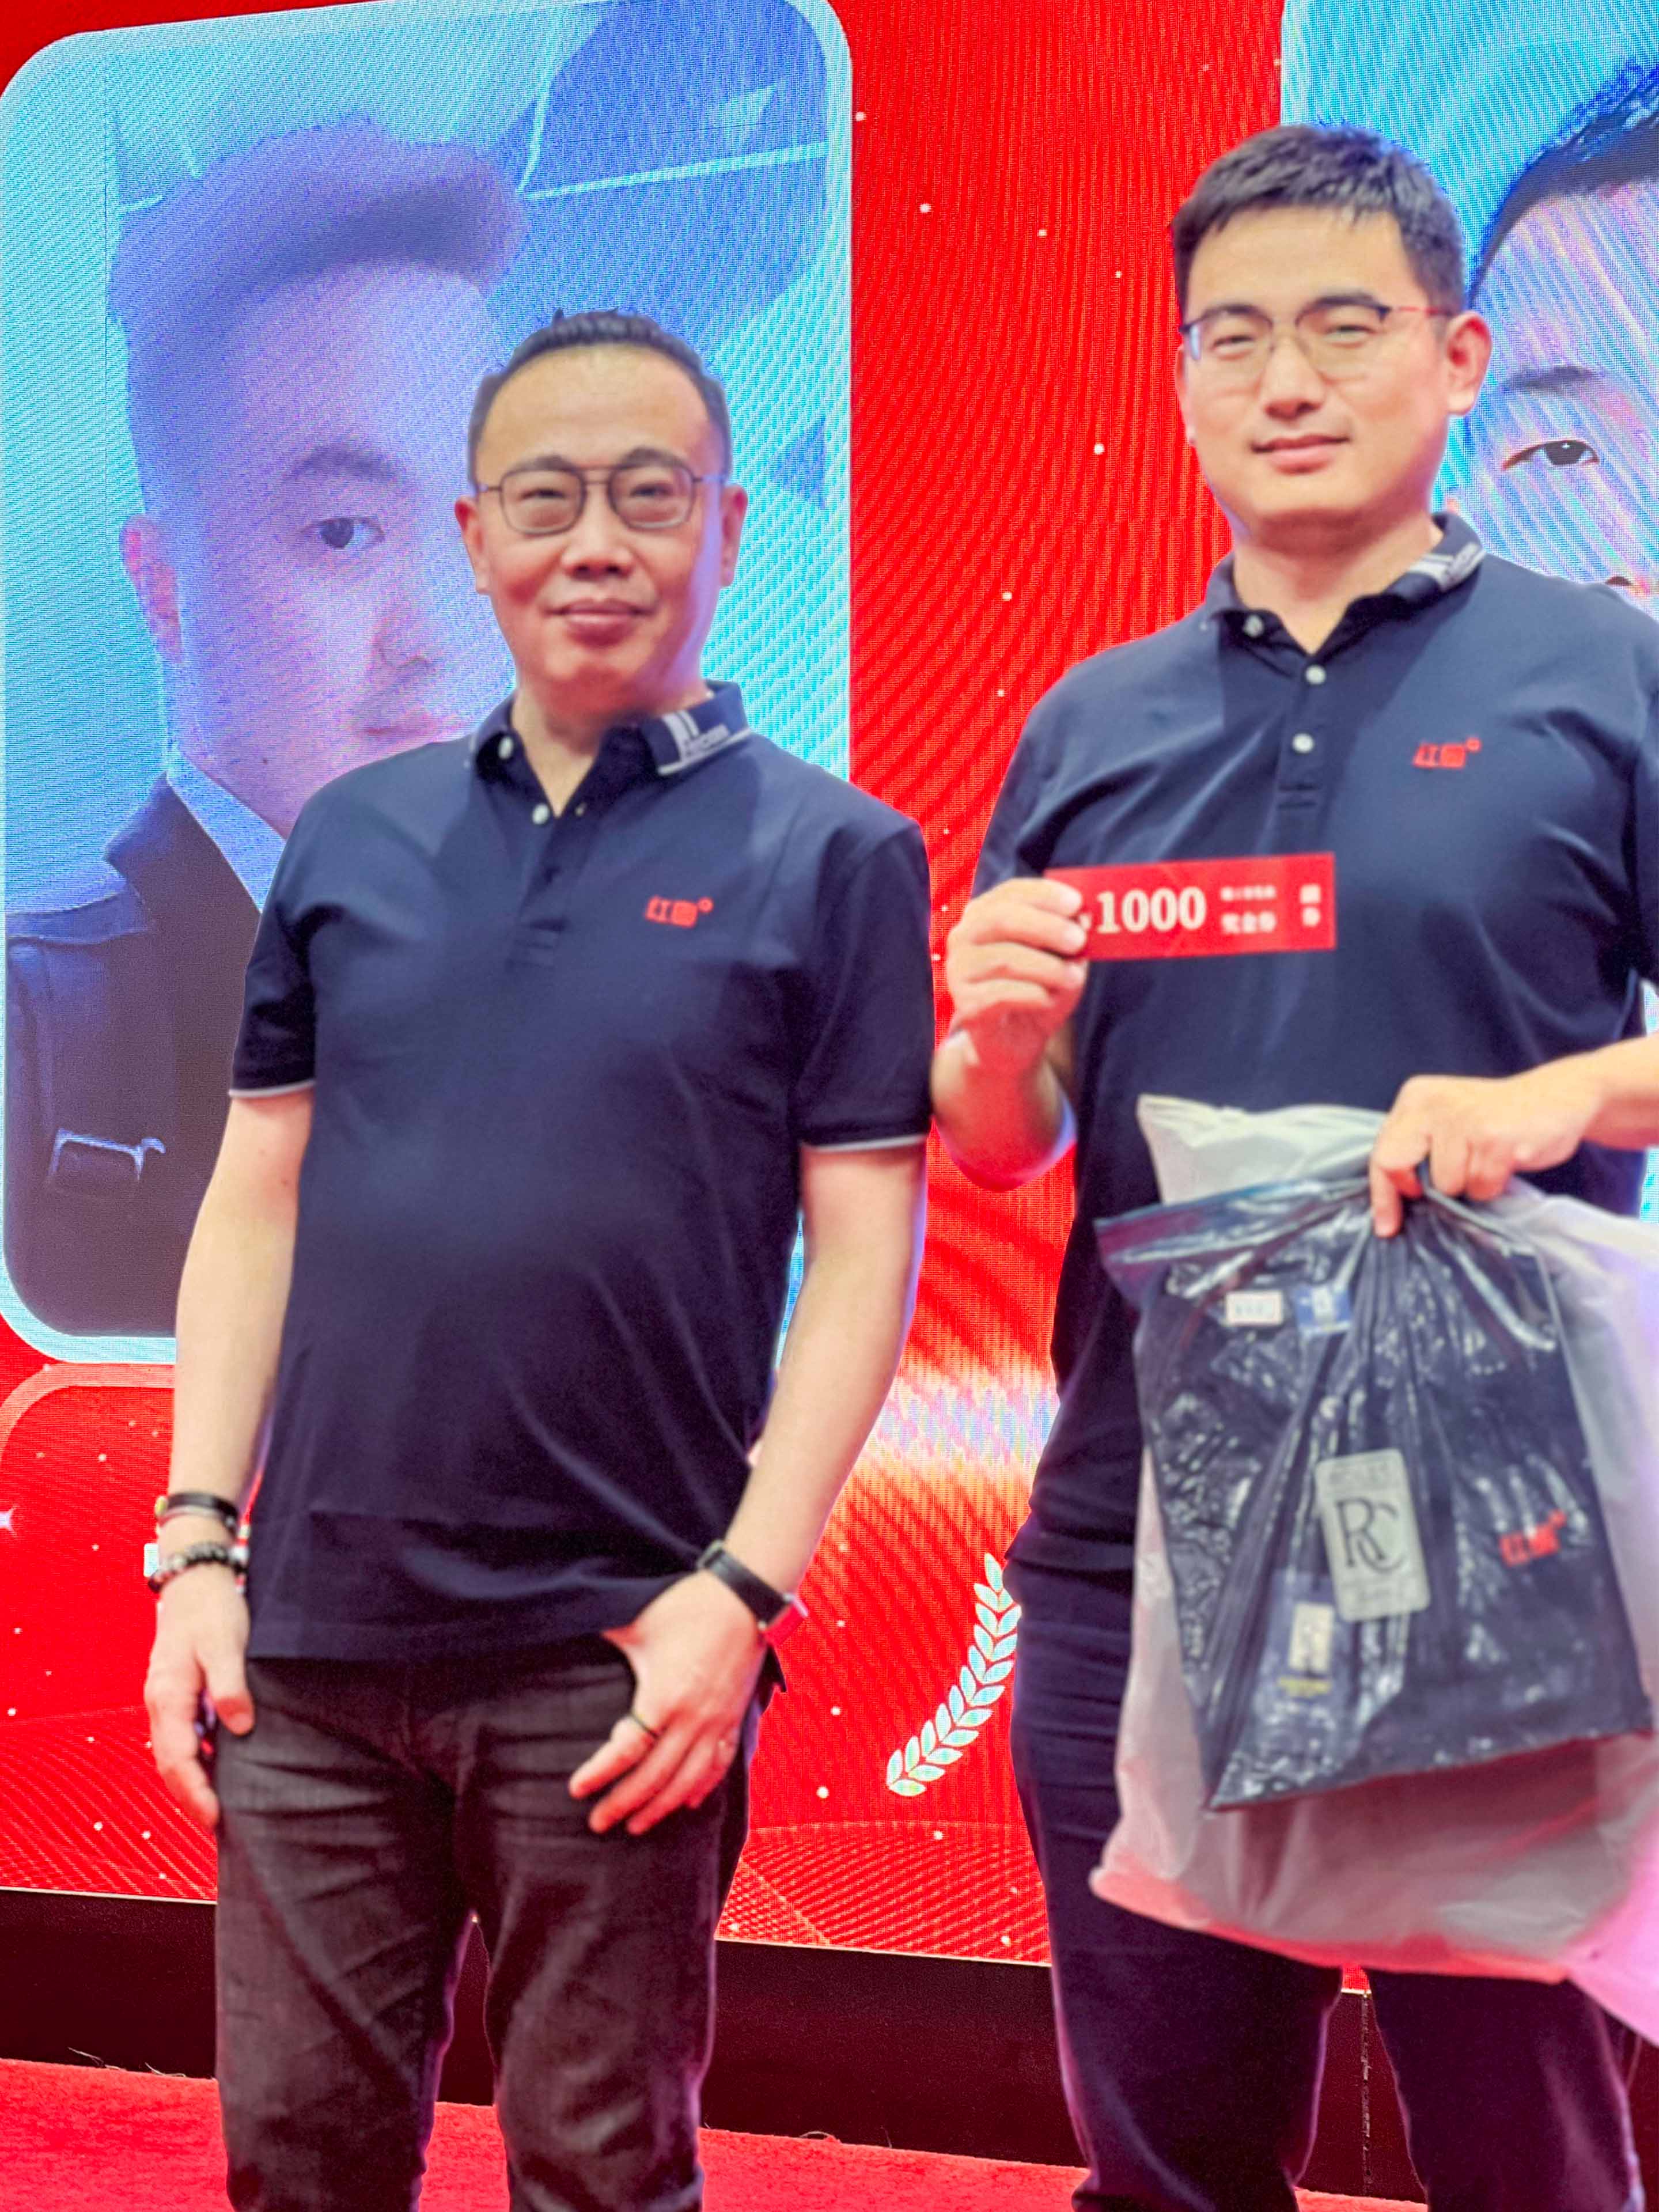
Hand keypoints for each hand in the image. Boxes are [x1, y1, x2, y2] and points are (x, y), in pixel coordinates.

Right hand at [143, 1556, 252, 1828]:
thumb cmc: (212, 1609)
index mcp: (169, 1696)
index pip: (177, 1757)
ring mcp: (166, 1700)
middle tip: (218, 1827)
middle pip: (170, 1763)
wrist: (195, 1580)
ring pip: (173, 1753)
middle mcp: (161, 1703)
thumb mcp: (225, 1644)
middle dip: (190, 1797)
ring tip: (218, 1809)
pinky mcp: (177, 1694)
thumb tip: (240, 1726)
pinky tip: (218, 1769)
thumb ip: (230, 1685)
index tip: (214, 1817)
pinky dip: (195, 1760)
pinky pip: (181, 1737)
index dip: (195, 1791)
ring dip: (191, 1782)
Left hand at [571, 1573, 763, 1835]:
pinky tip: (687, 1802)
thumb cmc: (688, 1606)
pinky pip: (719, 1766)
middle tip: (597, 1823)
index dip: (600, 1774)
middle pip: (653, 1778)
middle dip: (623, 1804)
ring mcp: (717, 1723)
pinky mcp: (734, 1719)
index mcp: (664, 1697)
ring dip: (660, 1808)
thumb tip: (567, 1623)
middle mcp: (692, 1720)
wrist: (747, 1598)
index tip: (576, 1790)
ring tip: (636, 1825)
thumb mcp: (639, 1619)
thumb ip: (604, 1631)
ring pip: (687, 1782)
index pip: (626, 1750)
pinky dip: (701, 1789)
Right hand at [944, 877, 1087, 1076]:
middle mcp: (964, 937)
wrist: (1015, 1040)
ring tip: (1074, 978)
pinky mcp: (965, 1004)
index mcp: (986, 914)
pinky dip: (1033, 995)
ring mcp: (959, 970)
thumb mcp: (1062, 959)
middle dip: (1046, 927)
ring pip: (1005, 959)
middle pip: (1001, 919)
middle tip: (1079, 940)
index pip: (1011, 893)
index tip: (1077, 903)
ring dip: (1047, 968)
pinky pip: (1001, 994)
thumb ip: (1070, 938)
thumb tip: (1084, 917)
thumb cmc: (1038, 989)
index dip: (1044, 895)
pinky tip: (1050, 1000)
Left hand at [1368, 1060, 1605, 1236]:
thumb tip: (1392, 1204)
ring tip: (1489, 1160)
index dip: (1382, 1193)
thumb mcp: (1447, 1122)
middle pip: (1395, 1164)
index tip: (1386, 1225)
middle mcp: (1433, 1103)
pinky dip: (1494, 1185)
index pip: (1382, 1152)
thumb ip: (1417, 1149)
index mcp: (1416, 1097)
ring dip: (1469, 1184)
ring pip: (1446, 1184)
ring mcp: (1463, 1119)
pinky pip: (1480, 1186)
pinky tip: (1507, 1161)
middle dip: (1417, 1190)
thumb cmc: (1498, 1119)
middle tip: (1441, 1193)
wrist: (1558, 1097)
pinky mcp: (1495, 1137)